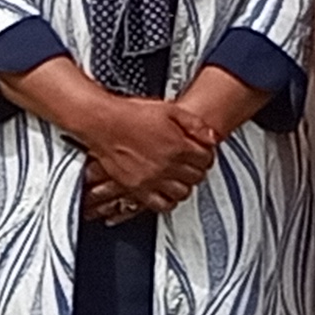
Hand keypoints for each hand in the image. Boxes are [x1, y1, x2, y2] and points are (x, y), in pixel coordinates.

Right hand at [77, 95, 217, 226]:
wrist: (102, 123)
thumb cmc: (131, 114)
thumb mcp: (169, 110)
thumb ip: (194, 124)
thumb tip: (212, 136)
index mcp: (178, 145)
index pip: (206, 159)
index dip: (206, 155)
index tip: (202, 153)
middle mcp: (167, 165)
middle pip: (196, 177)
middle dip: (197, 169)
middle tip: (192, 164)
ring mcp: (152, 179)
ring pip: (182, 192)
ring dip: (184, 185)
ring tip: (180, 177)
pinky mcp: (137, 188)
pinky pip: (161, 204)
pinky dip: (168, 200)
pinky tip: (166, 191)